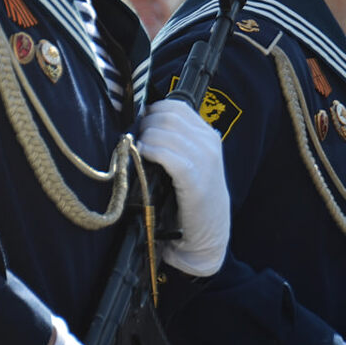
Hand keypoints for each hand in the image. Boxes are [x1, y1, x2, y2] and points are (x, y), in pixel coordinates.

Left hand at [136, 98, 229, 275]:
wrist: (206, 238)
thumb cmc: (190, 199)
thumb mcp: (189, 162)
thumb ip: (174, 141)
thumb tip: (142, 119)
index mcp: (208, 135)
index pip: (175, 106)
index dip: (152, 112)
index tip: (141, 127)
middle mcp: (208, 143)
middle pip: (166, 115)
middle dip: (145, 125)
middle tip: (137, 142)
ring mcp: (205, 160)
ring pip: (163, 131)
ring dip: (144, 139)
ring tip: (139, 153)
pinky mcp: (195, 180)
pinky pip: (166, 154)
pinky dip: (150, 152)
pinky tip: (144, 158)